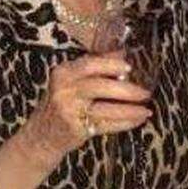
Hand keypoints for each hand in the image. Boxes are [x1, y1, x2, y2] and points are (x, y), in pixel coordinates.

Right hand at [21, 53, 150, 166]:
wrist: (42, 134)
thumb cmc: (62, 102)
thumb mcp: (71, 81)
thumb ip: (94, 67)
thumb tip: (122, 53)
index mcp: (63, 72)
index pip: (90, 64)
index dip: (111, 64)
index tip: (130, 67)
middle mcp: (64, 90)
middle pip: (99, 86)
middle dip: (126, 90)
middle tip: (144, 92)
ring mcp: (69, 111)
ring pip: (105, 109)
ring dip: (129, 110)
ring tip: (145, 109)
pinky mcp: (76, 129)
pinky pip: (106, 125)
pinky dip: (124, 123)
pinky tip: (136, 120)